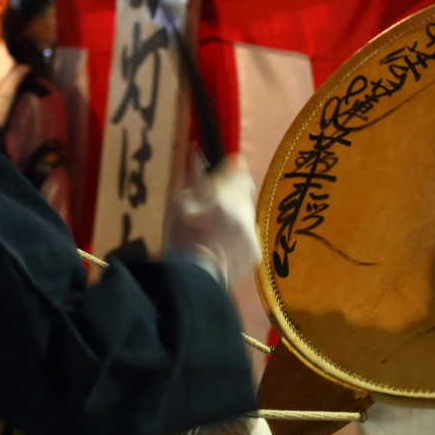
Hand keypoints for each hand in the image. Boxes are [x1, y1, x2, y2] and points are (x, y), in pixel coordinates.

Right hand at [164, 153, 260, 287]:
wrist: (193, 282)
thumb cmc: (179, 241)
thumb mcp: (179, 206)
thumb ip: (194, 179)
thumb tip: (196, 152)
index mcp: (224, 199)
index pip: (239, 171)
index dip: (232, 169)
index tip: (225, 170)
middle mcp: (244, 214)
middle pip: (244, 193)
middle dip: (231, 195)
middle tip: (213, 205)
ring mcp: (251, 234)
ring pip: (246, 215)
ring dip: (234, 217)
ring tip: (214, 231)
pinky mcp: (255, 253)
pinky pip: (248, 236)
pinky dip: (237, 237)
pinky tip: (220, 247)